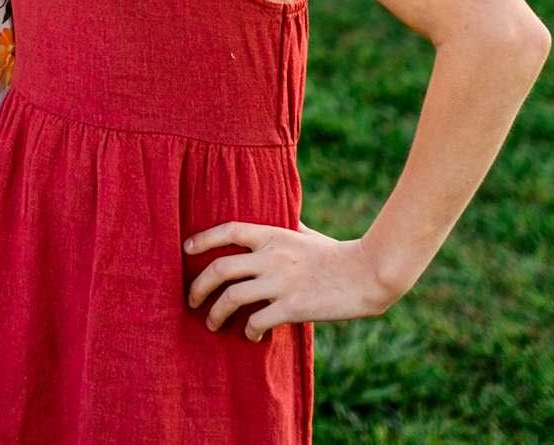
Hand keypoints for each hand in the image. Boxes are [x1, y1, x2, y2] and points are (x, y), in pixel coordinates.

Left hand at [183, 221, 398, 340]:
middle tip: (191, 300)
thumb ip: (290, 228)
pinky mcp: (292, 307)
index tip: (185, 249)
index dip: (203, 238)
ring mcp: (280, 282)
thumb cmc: (337, 254)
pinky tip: (250, 334)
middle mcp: (271, 257)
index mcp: (273, 235)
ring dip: (215, 313)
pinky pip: (256, 321)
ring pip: (231, 298)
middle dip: (198, 286)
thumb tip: (285, 219)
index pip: (229, 230)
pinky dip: (248, 330)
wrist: (368, 274)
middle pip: (219, 268)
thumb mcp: (308, 235)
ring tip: (212, 323)